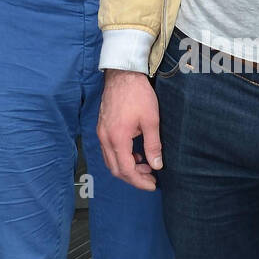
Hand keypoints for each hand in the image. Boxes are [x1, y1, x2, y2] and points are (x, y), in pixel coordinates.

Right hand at [97, 69, 161, 190]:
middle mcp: (105, 138)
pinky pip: (108, 150)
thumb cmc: (138, 95)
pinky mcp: (102, 127)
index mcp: (117, 138)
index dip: (139, 181)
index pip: (126, 170)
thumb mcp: (151, 121)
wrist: (122, 74)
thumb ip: (153, 146)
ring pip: (110, 160)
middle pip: (115, 169)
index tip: (152, 184)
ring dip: (126, 167)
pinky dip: (121, 157)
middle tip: (150, 178)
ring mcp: (101, 132)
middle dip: (133, 177)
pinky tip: (135, 152)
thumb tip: (157, 165)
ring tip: (145, 165)